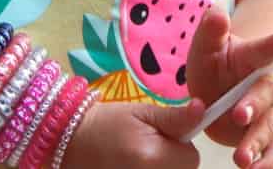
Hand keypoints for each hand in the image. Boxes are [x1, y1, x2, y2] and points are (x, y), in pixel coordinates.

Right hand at [61, 98, 206, 168]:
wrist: (69, 143)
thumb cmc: (108, 124)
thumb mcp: (142, 113)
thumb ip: (175, 118)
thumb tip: (203, 110)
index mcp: (152, 157)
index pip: (192, 159)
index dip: (182, 146)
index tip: (165, 136)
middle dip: (173, 160)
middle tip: (149, 147)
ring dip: (161, 168)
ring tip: (139, 157)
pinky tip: (132, 165)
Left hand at [187, 7, 272, 167]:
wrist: (229, 81)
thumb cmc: (216, 61)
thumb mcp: (209, 42)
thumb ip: (211, 29)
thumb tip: (216, 13)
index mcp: (254, 57)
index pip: (266, 49)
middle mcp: (268, 84)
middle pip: (267, 93)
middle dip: (255, 104)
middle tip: (240, 114)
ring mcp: (271, 110)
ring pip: (269, 125)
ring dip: (256, 141)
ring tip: (241, 158)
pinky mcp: (268, 133)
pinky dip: (267, 162)